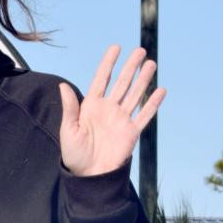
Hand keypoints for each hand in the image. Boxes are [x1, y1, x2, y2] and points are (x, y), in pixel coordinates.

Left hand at [59, 45, 167, 176]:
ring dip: (143, 80)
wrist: (88, 174)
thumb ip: (69, 108)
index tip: (116, 47)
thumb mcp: (68, 129)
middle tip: (140, 50)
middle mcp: (108, 109)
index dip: (108, 63)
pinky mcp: (131, 131)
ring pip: (135, 94)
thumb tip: (62, 85)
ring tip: (152, 63)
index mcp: (90, 106)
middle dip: (130, 67)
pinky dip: (152, 104)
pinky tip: (160, 91)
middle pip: (121, 83)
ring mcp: (121, 119)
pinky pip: (144, 115)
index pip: (101, 79)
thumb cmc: (74, 153)